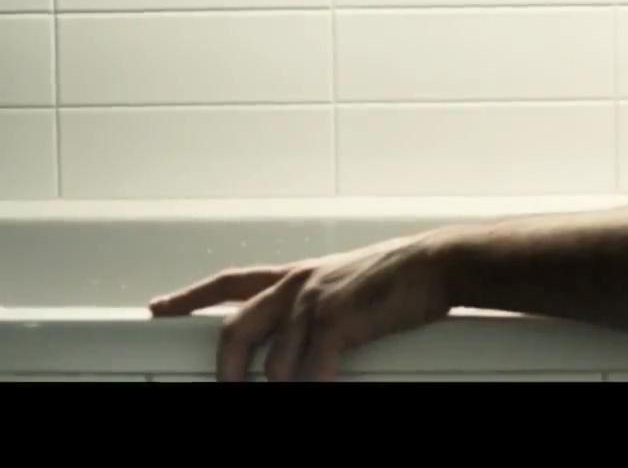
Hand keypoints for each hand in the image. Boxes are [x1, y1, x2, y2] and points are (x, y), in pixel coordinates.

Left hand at [148, 235, 450, 381]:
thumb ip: (321, 301)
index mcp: (297, 274)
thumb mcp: (349, 279)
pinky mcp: (337, 320)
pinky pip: (311, 370)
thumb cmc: (403, 275)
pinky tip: (320, 389)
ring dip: (279, 387)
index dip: (189, 295)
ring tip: (286, 392)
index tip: (160, 308)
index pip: (229, 281)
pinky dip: (314, 387)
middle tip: (223, 389)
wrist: (437, 263)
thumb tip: (310, 332)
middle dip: (224, 369)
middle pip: (233, 329)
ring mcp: (314, 302)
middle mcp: (296, 285)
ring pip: (272, 362)